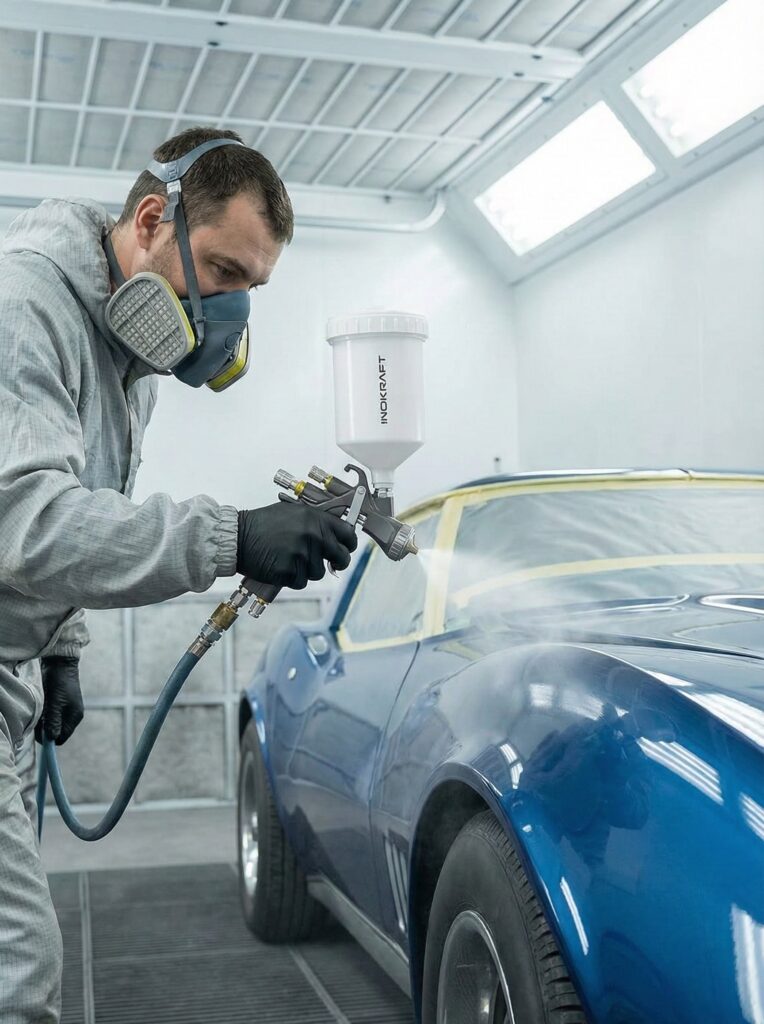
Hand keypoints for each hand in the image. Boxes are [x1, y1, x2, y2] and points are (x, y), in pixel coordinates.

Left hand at [34, 656, 84, 744]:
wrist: (60, 663)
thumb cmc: (59, 682)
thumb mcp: (55, 702)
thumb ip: (54, 721)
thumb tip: (52, 739)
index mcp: (75, 717)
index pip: (61, 738)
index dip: (50, 738)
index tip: (40, 731)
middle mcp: (72, 715)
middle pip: (56, 732)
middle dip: (45, 728)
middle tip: (39, 717)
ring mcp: (67, 709)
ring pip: (52, 724)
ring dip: (44, 720)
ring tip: (41, 708)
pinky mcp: (61, 704)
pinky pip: (51, 715)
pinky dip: (45, 713)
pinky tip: (43, 705)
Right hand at [237, 501, 357, 589]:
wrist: (237, 537)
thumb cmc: (263, 523)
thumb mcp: (293, 511)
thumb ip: (316, 520)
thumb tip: (338, 531)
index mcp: (315, 519)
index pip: (348, 534)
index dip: (350, 543)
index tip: (347, 548)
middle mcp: (312, 536)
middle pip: (341, 557)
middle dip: (338, 562)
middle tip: (332, 564)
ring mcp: (301, 555)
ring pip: (318, 572)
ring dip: (308, 570)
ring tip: (291, 559)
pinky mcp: (289, 572)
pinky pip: (301, 582)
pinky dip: (293, 578)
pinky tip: (281, 566)